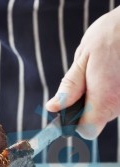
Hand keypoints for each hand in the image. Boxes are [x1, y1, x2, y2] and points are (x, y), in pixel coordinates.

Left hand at [46, 6, 119, 138]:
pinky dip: (114, 88)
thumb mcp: (82, 59)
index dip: (75, 122)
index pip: (87, 131)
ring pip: (109, 108)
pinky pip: (118, 98)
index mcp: (104, 100)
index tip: (69, 107)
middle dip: (87, 104)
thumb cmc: (111, 35)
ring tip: (103, 70)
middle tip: (87, 79)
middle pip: (98, 119)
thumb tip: (53, 107)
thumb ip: (69, 87)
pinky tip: (114, 70)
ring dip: (102, 95)